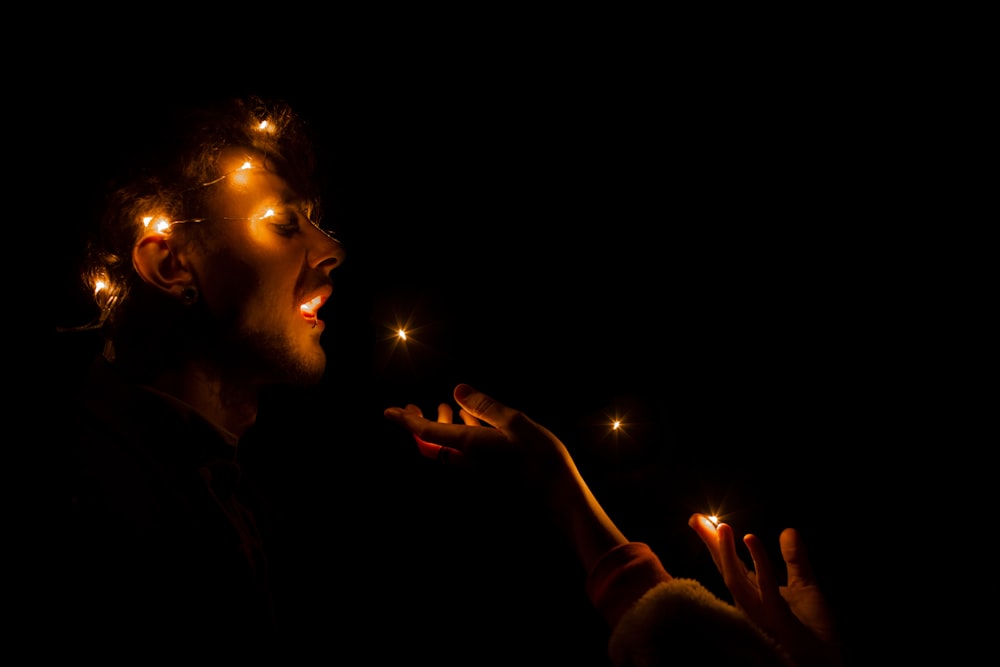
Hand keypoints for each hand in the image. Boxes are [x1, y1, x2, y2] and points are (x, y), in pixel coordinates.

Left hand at [383, 383, 572, 487]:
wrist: (558, 498)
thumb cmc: (540, 459)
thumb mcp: (515, 423)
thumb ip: (485, 406)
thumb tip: (458, 390)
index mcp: (469, 446)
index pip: (426, 433)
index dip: (406, 420)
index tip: (389, 411)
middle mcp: (467, 461)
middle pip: (431, 444)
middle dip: (419, 424)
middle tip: (412, 406)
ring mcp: (478, 470)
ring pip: (448, 449)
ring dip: (442, 427)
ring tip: (445, 408)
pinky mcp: (489, 474)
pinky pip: (465, 453)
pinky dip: (461, 435)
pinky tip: (473, 423)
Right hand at [688, 514, 842, 666]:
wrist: (830, 659)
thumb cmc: (816, 630)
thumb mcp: (805, 586)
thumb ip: (795, 559)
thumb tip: (788, 530)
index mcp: (754, 595)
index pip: (730, 566)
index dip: (715, 543)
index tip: (700, 520)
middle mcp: (751, 604)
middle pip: (725, 570)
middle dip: (710, 545)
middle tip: (695, 519)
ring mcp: (761, 612)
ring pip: (735, 580)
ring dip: (725, 553)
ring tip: (721, 527)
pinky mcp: (777, 618)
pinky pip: (764, 587)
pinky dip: (757, 561)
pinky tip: (751, 539)